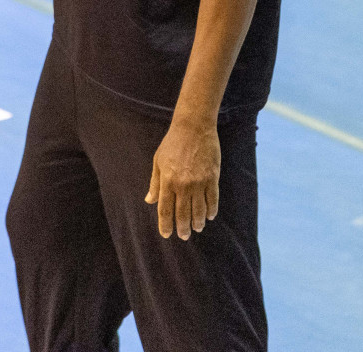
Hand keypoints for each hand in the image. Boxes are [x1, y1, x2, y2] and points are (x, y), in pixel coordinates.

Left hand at [145, 118, 219, 239]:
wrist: (193, 127)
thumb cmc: (173, 143)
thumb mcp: (158, 161)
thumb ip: (155, 183)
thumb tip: (149, 201)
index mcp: (167, 181)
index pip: (165, 210)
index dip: (166, 225)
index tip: (167, 234)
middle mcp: (183, 185)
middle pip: (183, 214)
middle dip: (183, 228)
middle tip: (184, 236)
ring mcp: (199, 182)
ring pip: (199, 210)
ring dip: (197, 222)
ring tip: (197, 228)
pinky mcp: (212, 177)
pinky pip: (212, 199)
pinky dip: (211, 210)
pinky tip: (209, 216)